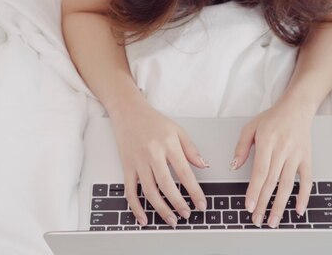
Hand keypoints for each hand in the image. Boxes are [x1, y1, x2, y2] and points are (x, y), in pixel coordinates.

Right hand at [109, 99, 209, 227]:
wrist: (128, 112)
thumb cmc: (154, 121)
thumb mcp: (178, 130)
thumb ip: (191, 149)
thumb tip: (204, 165)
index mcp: (168, 145)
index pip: (184, 173)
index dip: (194, 191)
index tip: (201, 204)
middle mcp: (152, 154)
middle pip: (166, 185)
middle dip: (178, 203)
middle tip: (187, 215)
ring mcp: (138, 162)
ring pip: (149, 191)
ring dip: (160, 209)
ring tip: (171, 220)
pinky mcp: (127, 167)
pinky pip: (130, 191)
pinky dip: (136, 207)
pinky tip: (144, 218)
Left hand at [230, 99, 314, 227]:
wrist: (297, 107)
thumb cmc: (273, 117)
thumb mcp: (251, 126)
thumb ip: (241, 147)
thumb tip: (234, 166)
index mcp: (267, 142)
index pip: (260, 171)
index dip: (254, 190)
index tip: (249, 206)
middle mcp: (283, 150)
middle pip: (272, 181)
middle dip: (263, 203)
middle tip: (257, 219)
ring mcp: (296, 155)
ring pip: (288, 184)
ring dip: (280, 205)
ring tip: (273, 220)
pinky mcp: (307, 158)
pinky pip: (307, 180)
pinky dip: (303, 196)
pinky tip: (298, 210)